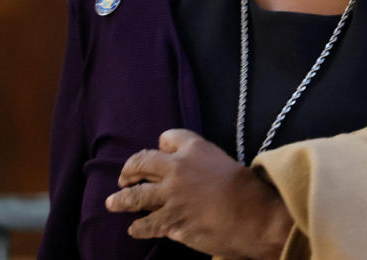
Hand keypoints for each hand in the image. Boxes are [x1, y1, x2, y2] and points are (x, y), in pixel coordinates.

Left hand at [105, 128, 293, 258]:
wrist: (254, 216)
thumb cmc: (246, 190)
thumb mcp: (223, 162)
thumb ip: (201, 162)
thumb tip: (185, 171)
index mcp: (194, 148)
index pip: (167, 138)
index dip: (161, 146)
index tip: (158, 153)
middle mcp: (177, 168)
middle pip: (141, 162)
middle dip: (129, 170)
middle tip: (124, 178)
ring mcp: (170, 196)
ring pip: (134, 196)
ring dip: (121, 200)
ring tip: (113, 202)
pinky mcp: (170, 221)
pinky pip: (145, 224)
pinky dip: (138, 227)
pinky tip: (135, 228)